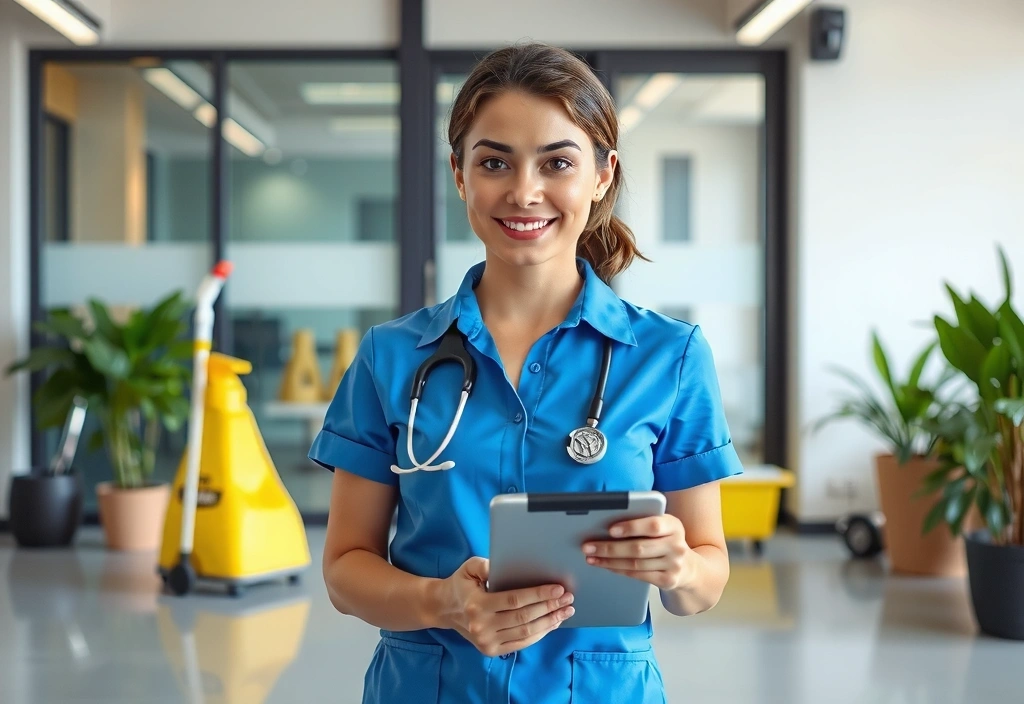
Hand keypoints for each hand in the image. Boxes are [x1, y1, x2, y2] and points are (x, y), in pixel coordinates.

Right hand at [436, 557, 574, 656]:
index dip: (538, 595)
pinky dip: (540, 633)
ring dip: (550, 622)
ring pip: (526, 633)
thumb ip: (486, 565)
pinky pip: (522, 643)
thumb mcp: (469, 567)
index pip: (514, 601)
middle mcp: (481, 626)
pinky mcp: (491, 650)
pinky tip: (553, 623)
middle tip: (568, 598)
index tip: (558, 588)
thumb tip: (505, 567)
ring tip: (566, 611)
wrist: (444, 608)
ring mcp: (486, 642)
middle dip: (550, 607)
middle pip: (524, 618)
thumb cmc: (461, 584)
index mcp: (476, 605)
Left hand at [582, 514, 692, 590]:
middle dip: (610, 548)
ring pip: (635, 564)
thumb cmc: (666, 540)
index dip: (631, 527)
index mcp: (673, 525)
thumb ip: (643, 521)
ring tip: (591, 557)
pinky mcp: (668, 580)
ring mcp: (673, 565)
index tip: (610, 530)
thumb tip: (607, 521)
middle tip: (588, 546)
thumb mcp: (662, 526)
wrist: (687, 567)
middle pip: (639, 548)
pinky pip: (638, 575)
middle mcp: (676, 545)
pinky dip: (618, 570)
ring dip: (609, 561)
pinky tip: (605, 565)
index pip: (653, 525)